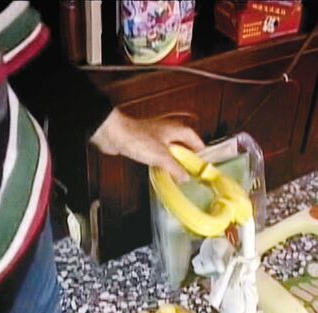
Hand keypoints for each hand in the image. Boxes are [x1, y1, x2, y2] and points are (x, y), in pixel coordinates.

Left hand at [90, 108, 204, 181]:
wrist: (114, 134)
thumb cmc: (136, 137)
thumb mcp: (162, 157)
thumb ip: (176, 169)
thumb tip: (185, 177)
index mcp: (175, 130)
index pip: (194, 138)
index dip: (200, 150)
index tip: (204, 161)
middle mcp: (166, 131)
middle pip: (183, 144)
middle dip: (187, 156)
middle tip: (192, 169)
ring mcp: (154, 136)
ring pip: (170, 148)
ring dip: (174, 159)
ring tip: (178, 172)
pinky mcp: (144, 143)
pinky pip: (158, 153)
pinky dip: (162, 161)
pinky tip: (161, 169)